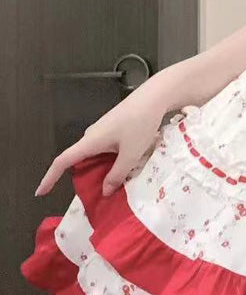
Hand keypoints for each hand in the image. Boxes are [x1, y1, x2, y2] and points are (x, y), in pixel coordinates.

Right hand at [34, 88, 166, 197]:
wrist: (154, 97)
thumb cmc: (141, 123)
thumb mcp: (131, 154)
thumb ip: (117, 174)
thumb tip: (104, 191)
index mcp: (91, 141)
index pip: (63, 161)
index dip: (50, 177)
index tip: (41, 192)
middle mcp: (92, 136)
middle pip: (79, 161)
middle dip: (84, 179)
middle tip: (97, 197)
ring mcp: (101, 131)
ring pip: (94, 156)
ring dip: (100, 171)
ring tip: (115, 186)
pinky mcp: (111, 129)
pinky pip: (103, 150)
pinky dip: (108, 162)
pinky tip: (123, 168)